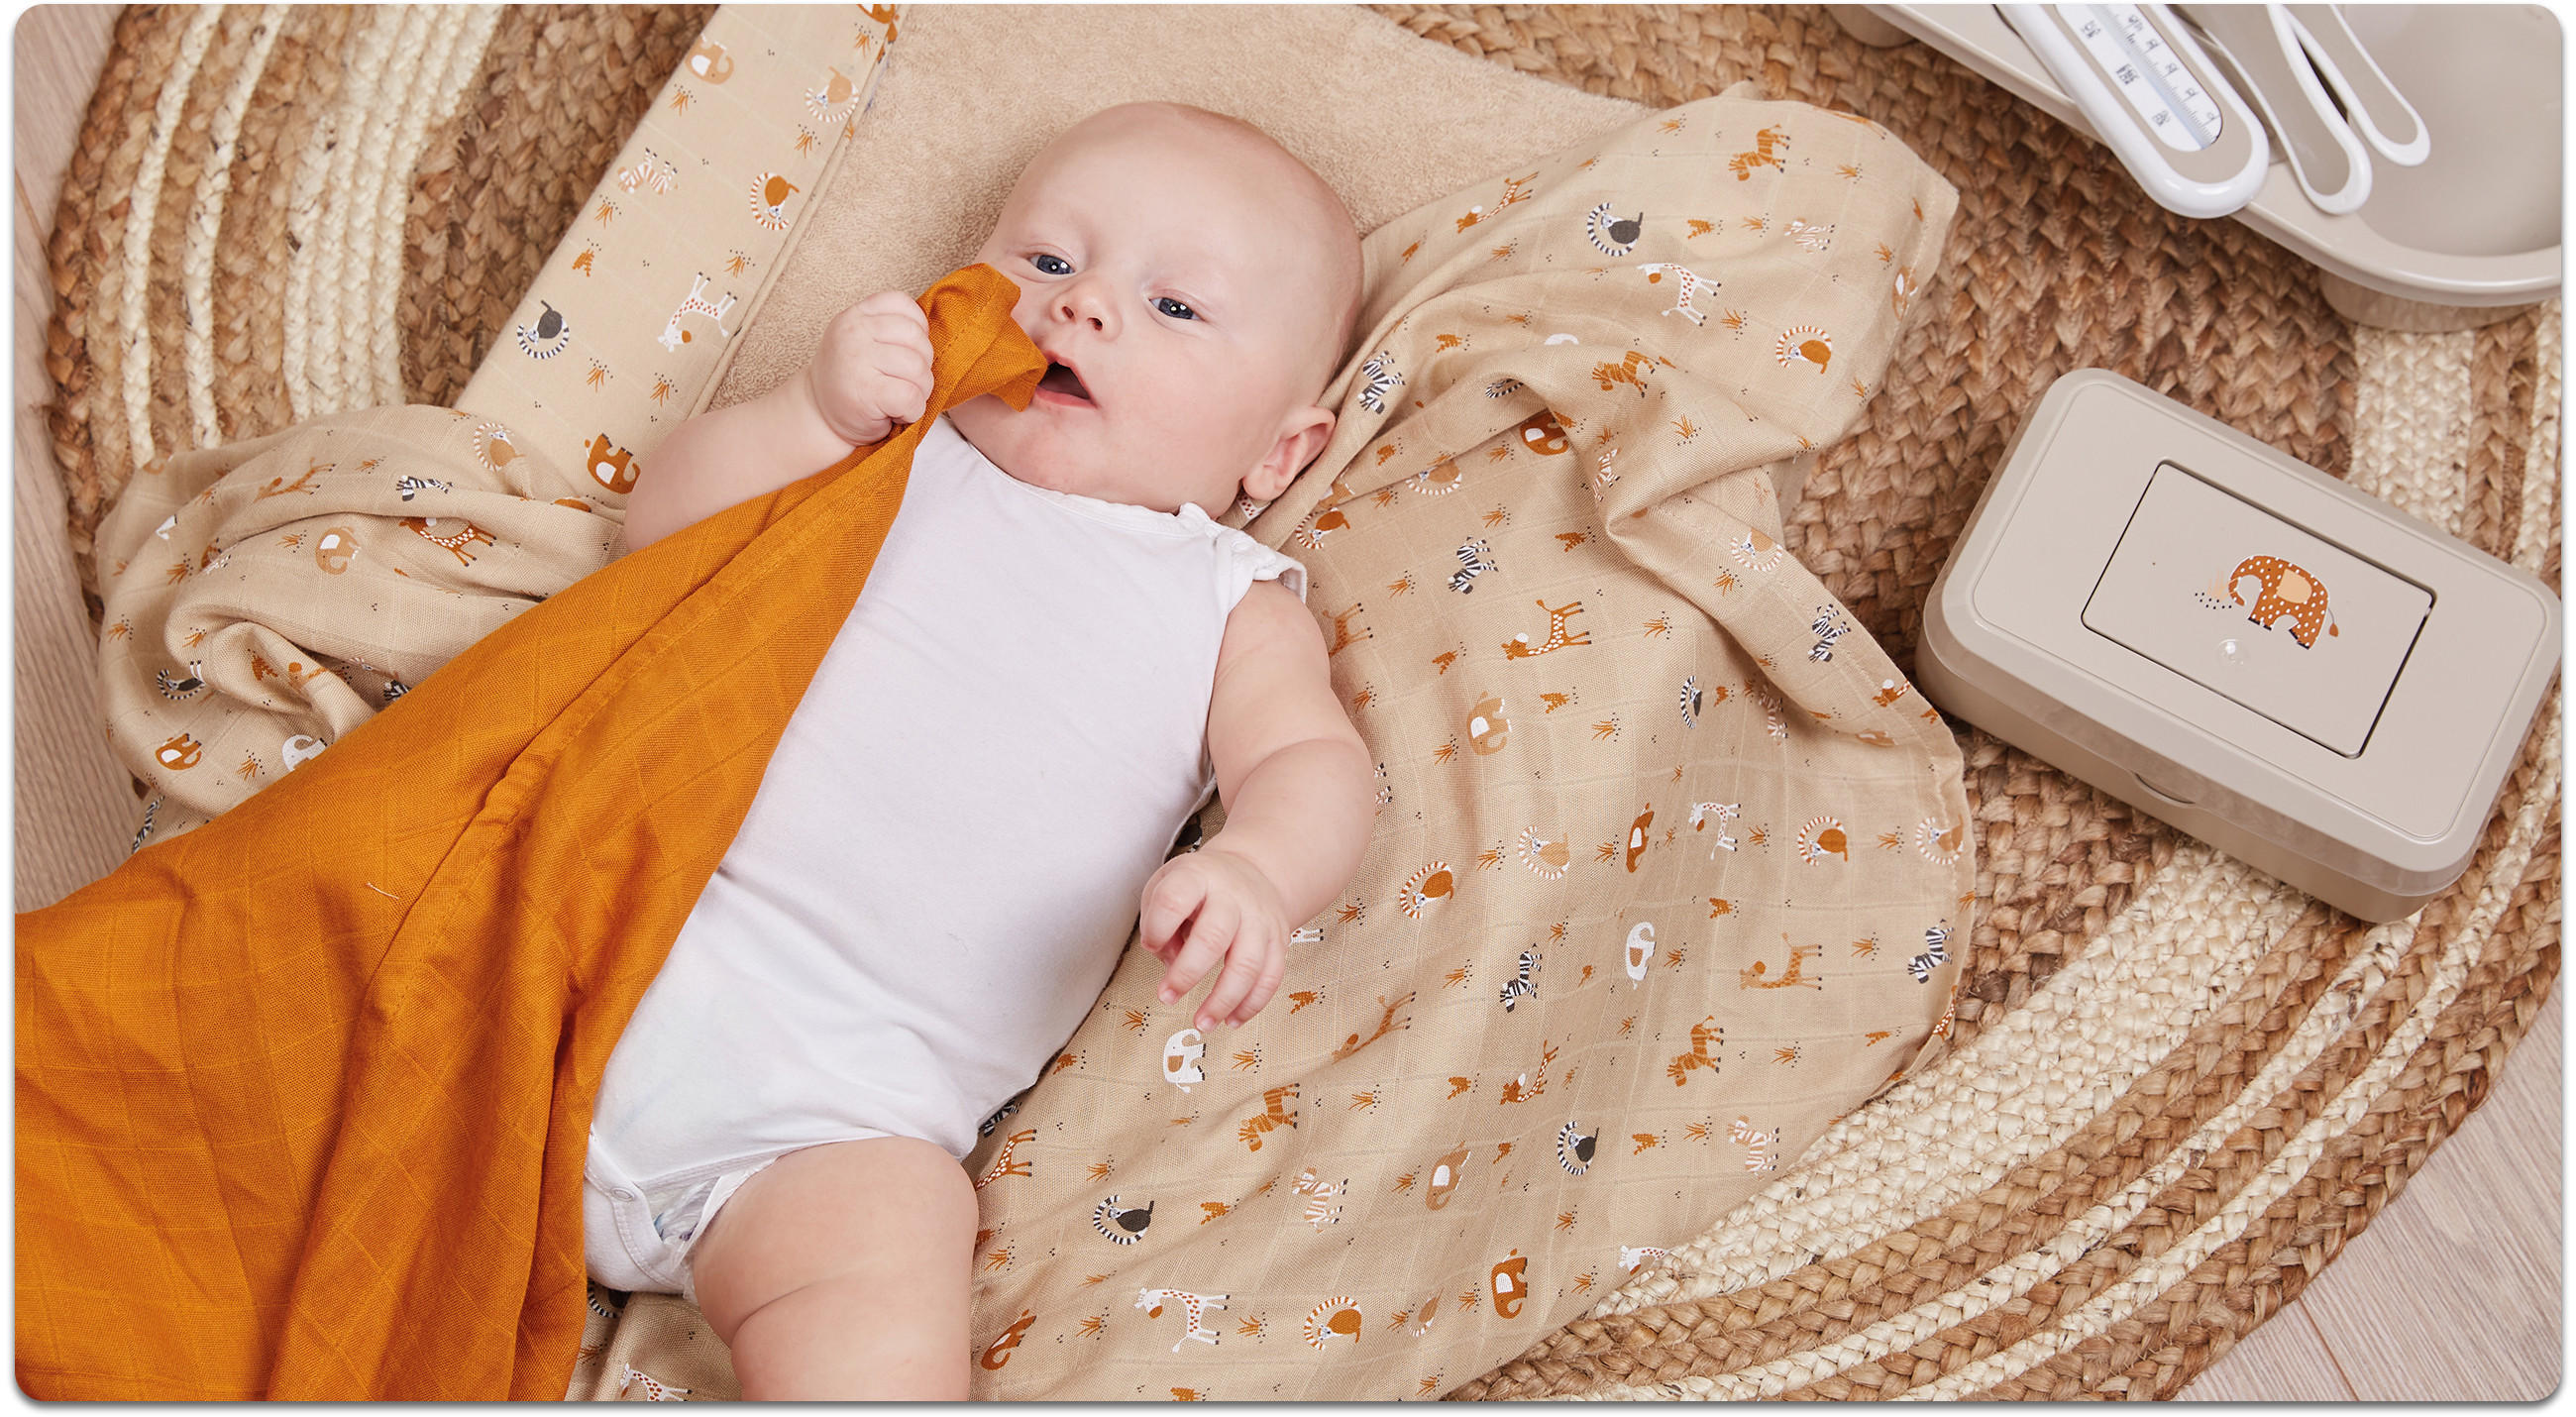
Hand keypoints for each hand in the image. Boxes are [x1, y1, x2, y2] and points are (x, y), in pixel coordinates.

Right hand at [804, 291, 933, 447]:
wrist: (820, 417)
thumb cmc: (852, 381)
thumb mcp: (863, 341)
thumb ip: (890, 329)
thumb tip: (931, 335)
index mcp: (855, 315)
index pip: (903, 305)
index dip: (917, 330)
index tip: (905, 352)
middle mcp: (853, 332)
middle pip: (918, 340)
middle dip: (922, 366)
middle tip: (904, 382)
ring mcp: (857, 360)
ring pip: (918, 369)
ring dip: (920, 391)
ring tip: (900, 398)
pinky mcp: (866, 391)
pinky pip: (911, 396)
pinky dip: (913, 411)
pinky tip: (897, 412)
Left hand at [1138, 846, 1292, 1030]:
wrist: (1251, 871)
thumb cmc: (1201, 886)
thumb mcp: (1167, 886)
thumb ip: (1157, 920)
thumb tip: (1169, 961)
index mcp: (1198, 877)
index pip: (1174, 900)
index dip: (1157, 927)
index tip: (1150, 944)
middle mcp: (1233, 897)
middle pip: (1214, 936)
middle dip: (1187, 973)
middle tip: (1167, 996)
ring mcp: (1260, 919)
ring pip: (1248, 965)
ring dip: (1222, 1001)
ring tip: (1202, 1023)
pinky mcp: (1279, 941)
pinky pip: (1271, 978)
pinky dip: (1251, 1005)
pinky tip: (1230, 1020)